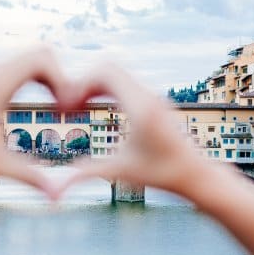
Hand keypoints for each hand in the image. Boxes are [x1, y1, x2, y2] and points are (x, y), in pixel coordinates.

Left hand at [0, 48, 72, 198]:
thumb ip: (29, 178)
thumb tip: (58, 197)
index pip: (42, 59)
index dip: (64, 79)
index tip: (66, 109)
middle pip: (41, 53)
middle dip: (61, 76)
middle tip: (67, 107)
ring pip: (29, 59)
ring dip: (49, 78)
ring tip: (58, 107)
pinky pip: (17, 68)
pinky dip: (35, 79)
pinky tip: (37, 105)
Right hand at [57, 63, 229, 199]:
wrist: (197, 174)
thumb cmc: (163, 175)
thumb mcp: (121, 173)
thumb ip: (86, 175)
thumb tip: (55, 189)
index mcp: (141, 106)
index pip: (106, 71)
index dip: (80, 83)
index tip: (68, 107)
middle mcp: (148, 95)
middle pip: (109, 65)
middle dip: (83, 81)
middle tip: (69, 106)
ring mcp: (152, 95)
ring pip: (117, 71)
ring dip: (94, 83)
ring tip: (77, 107)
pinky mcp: (153, 101)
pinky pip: (125, 81)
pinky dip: (105, 88)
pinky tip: (93, 108)